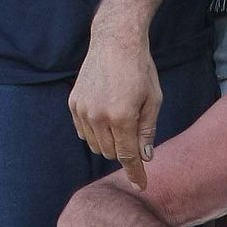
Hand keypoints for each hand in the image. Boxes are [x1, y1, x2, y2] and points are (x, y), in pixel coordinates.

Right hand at [70, 20, 162, 190]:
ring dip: (109, 142)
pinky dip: (95, 133)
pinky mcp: (74, 103)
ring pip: (95, 145)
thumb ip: (147, 131)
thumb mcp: (153, 100)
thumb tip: (145, 157)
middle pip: (110, 153)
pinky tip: (105, 117)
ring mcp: (83, 110)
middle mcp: (98, 117)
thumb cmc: (140, 69)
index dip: (135, 173)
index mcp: (121, 117)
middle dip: (124, 151)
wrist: (115, 40)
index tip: (140, 186)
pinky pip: (83, 132)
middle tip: (134, 133)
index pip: (127, 156)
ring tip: (120, 120)